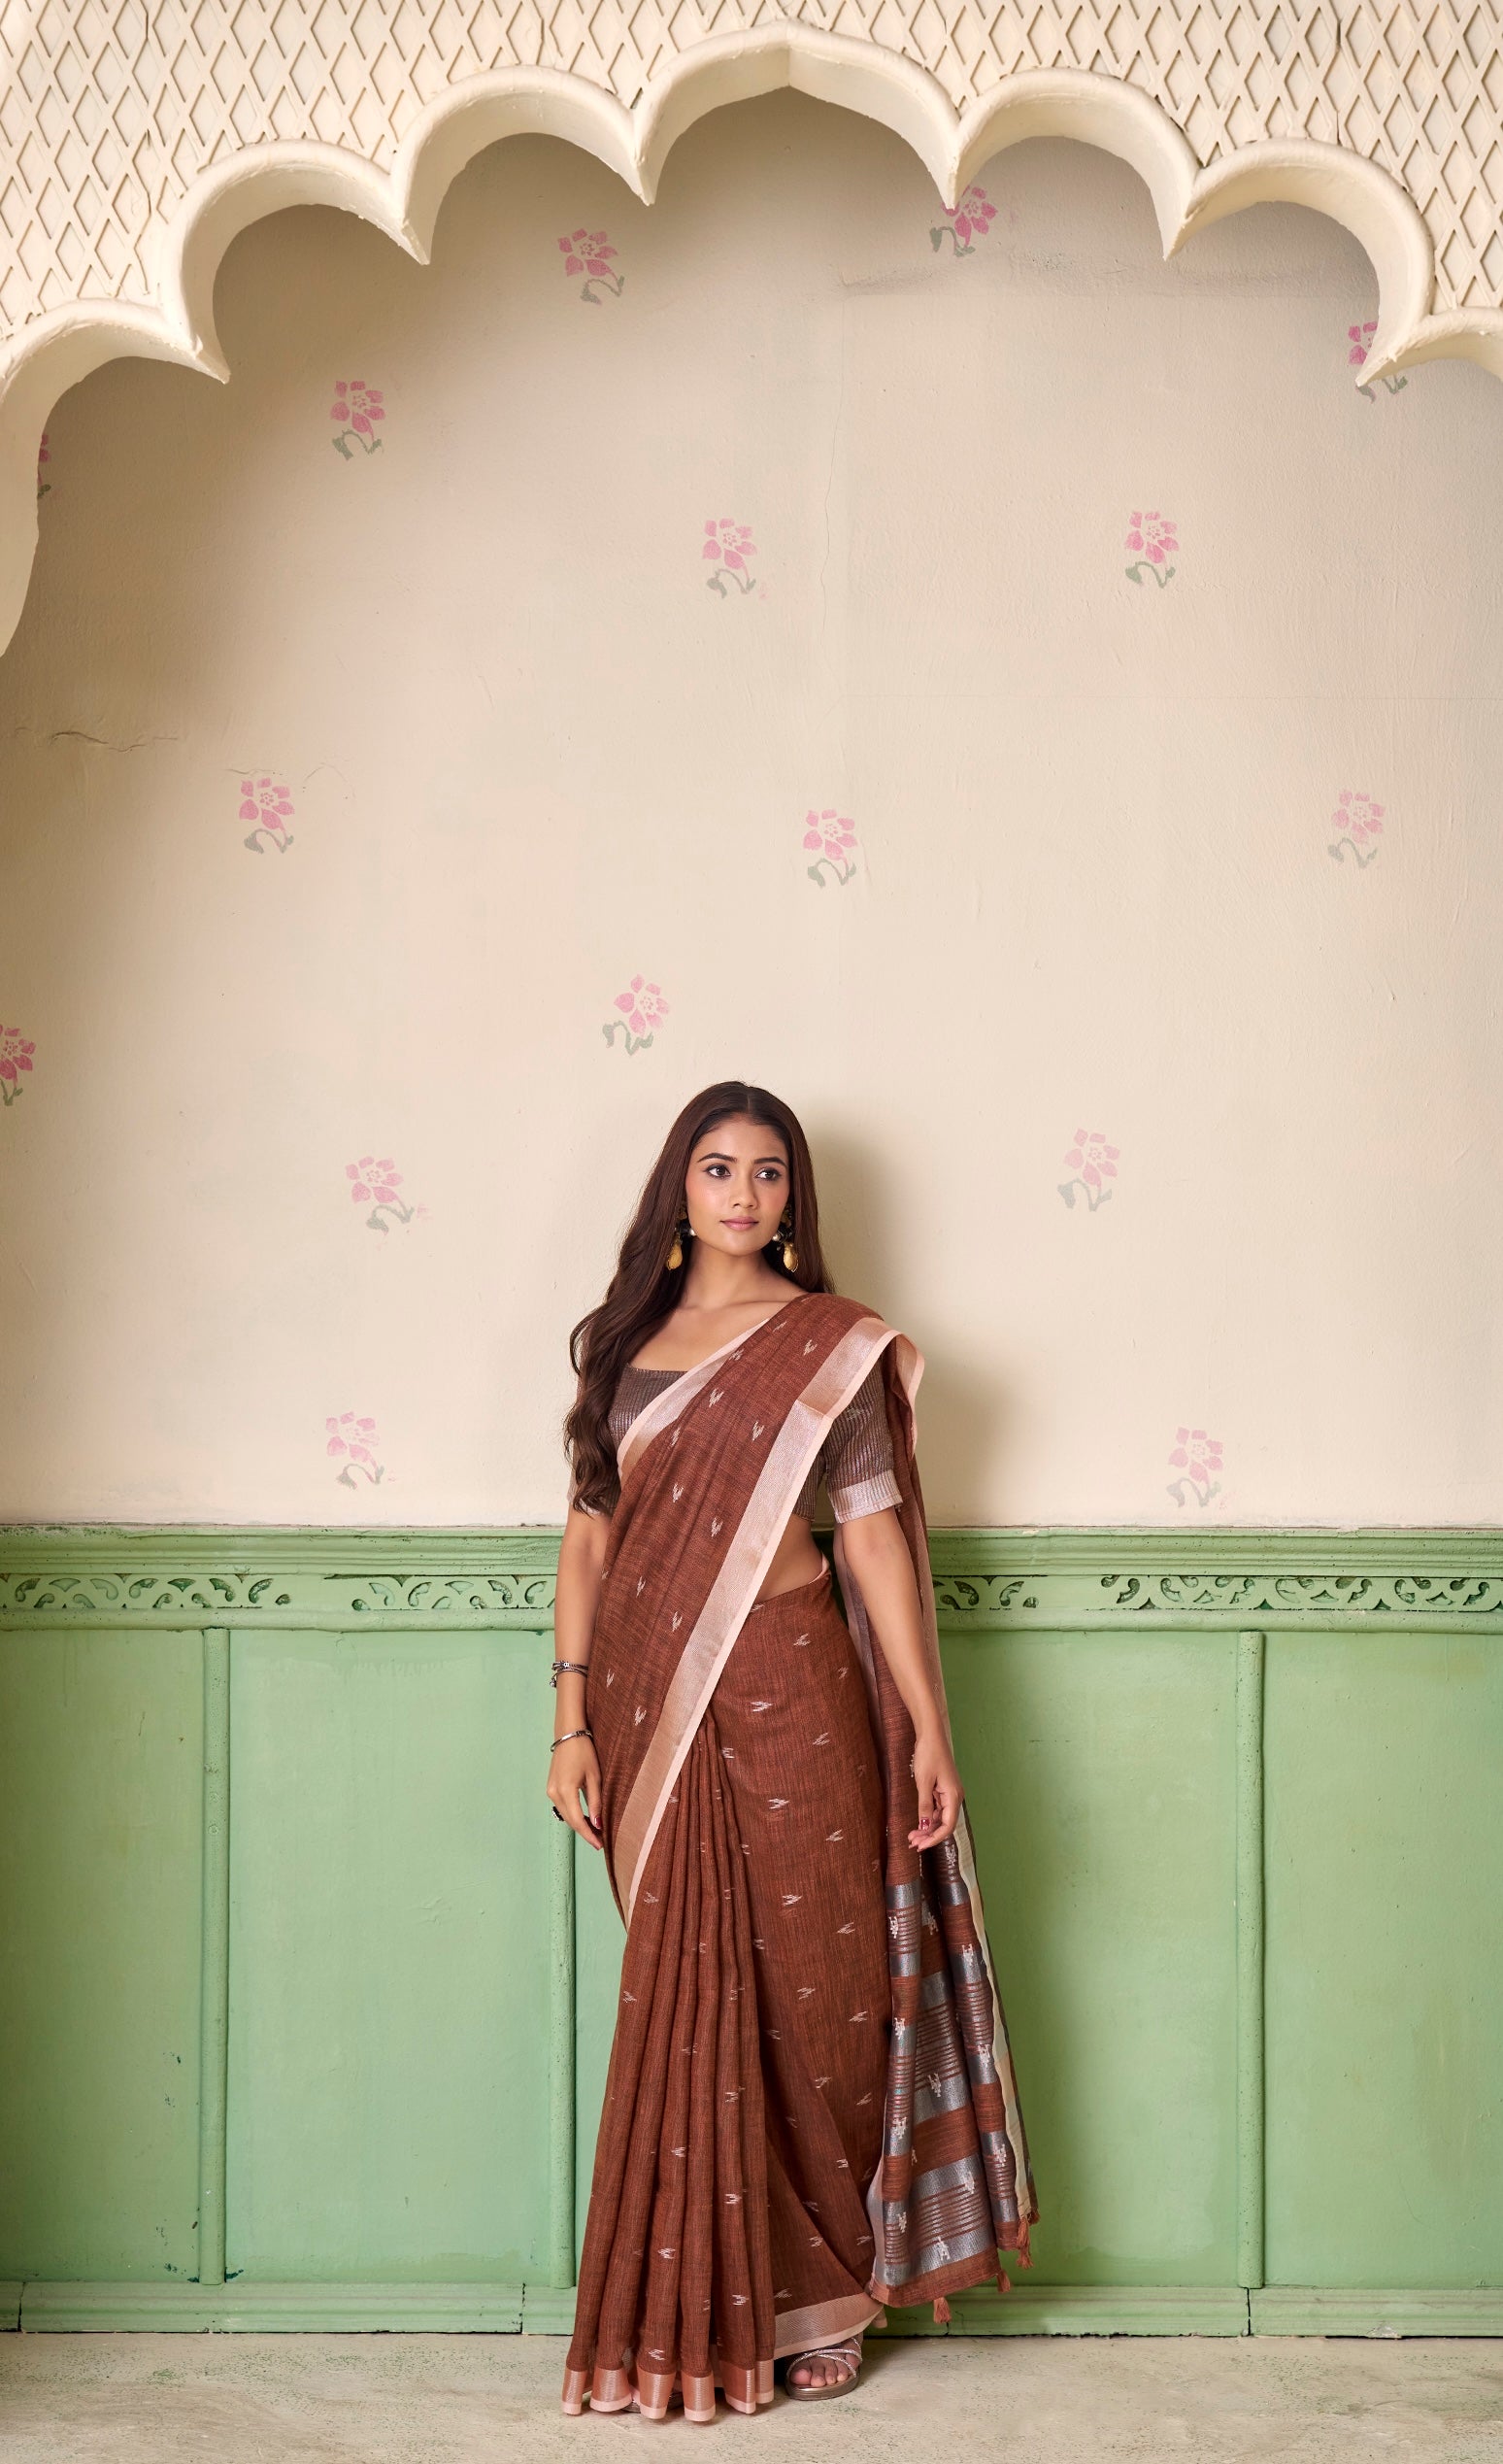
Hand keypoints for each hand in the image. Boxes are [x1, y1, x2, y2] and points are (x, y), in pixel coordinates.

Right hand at [548, 1735, 603, 1847]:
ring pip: (565, 1815)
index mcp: (565, 1790)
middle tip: (600, 1841)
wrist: (569, 1734)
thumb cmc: (584, 1752)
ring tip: (595, 1831)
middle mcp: (554, 1793)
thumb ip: (595, 1802)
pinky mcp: (551, 1788)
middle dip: (584, 1832)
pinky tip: (584, 1818)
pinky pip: (562, 1807)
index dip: (588, 1835)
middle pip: (570, 1820)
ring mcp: (550, 1791)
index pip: (577, 1820)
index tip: (599, 1845)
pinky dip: (573, 1815)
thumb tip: (597, 1824)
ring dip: (579, 1824)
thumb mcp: (595, 1777)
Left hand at [910, 1731, 962, 1849]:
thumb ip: (925, 1806)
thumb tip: (925, 1828)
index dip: (934, 1839)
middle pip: (944, 1824)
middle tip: (912, 1843)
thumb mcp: (924, 1783)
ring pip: (940, 1817)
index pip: (947, 1826)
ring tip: (912, 1836)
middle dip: (929, 1835)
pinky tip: (918, 1823)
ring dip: (927, 1828)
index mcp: (954, 1796)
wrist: (930, 1735)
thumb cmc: (929, 1755)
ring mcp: (949, 1793)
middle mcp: (955, 1797)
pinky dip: (928, 1817)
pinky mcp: (943, 1789)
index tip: (920, 1846)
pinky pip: (937, 1808)